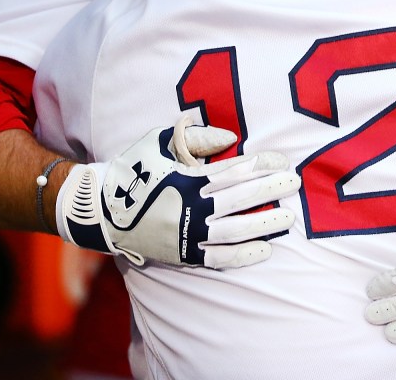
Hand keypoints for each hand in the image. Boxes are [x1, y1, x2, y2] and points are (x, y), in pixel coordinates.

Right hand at [57, 114, 300, 268]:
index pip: (235, 169)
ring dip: (265, 222)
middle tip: (295, 184)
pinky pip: (219, 258)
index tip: (284, 161)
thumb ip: (196, 137)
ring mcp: (188, 233)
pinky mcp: (183, 254)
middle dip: (271, 189)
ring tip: (288, 217)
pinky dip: (243, 255)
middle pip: (241, 197)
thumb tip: (231, 138)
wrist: (100, 209)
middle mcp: (191, 206)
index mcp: (188, 176)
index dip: (262, 164)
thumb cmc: (133, 170)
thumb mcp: (160, 143)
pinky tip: (265, 249)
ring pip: (236, 229)